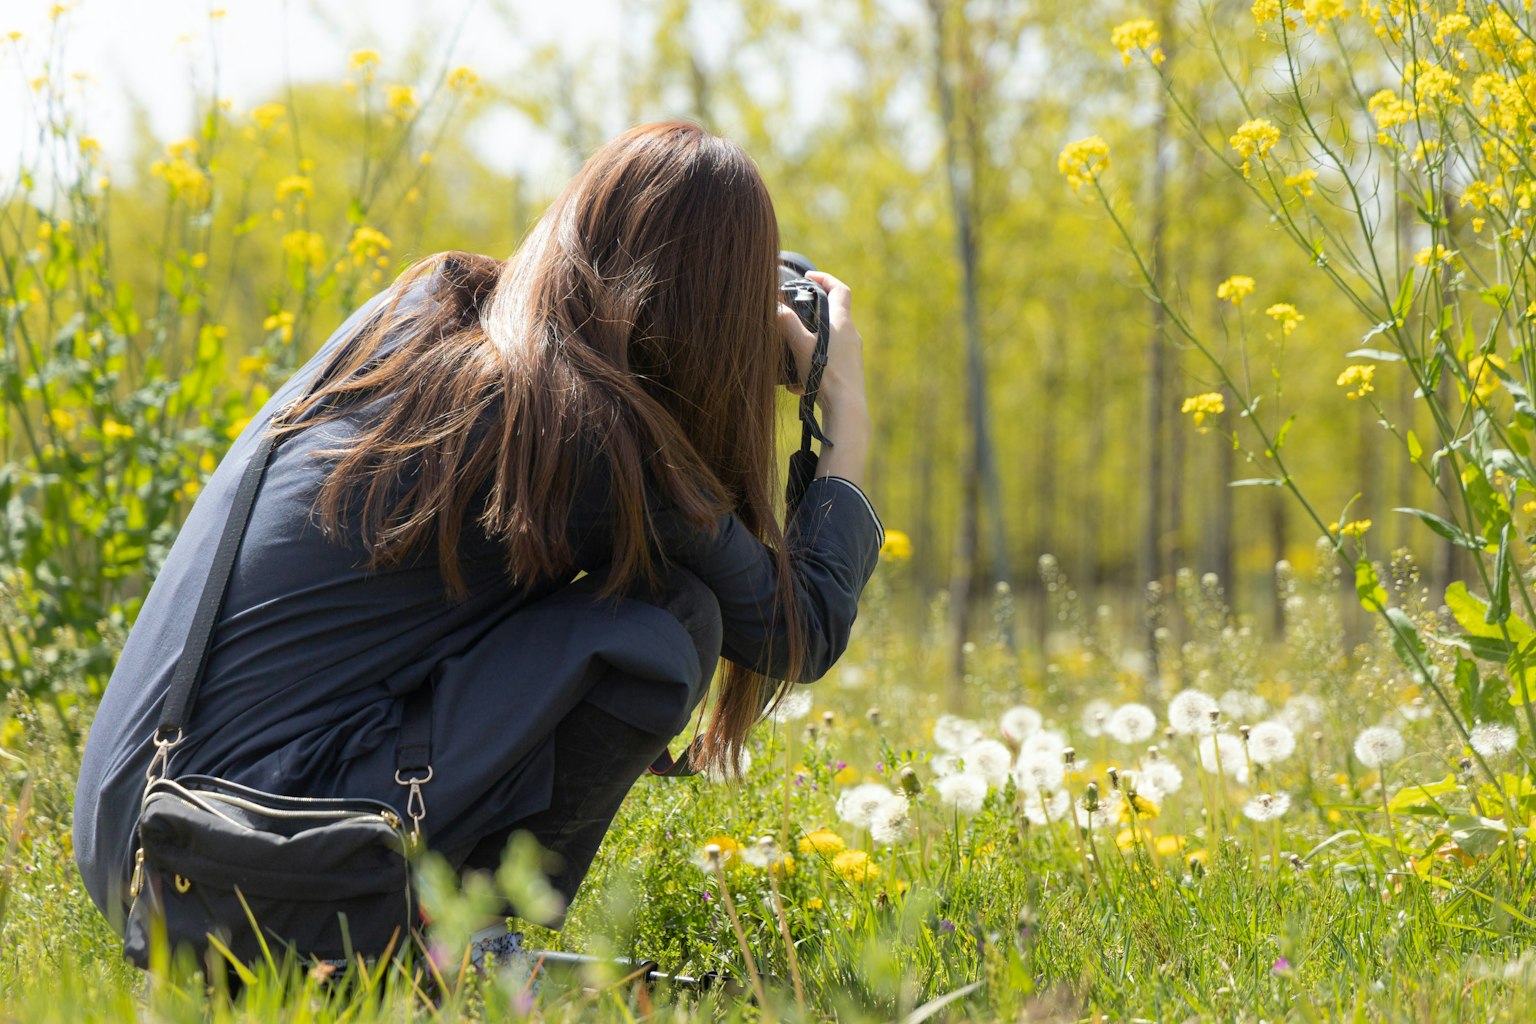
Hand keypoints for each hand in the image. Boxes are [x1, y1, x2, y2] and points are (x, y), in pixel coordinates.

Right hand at [776, 270, 866, 414]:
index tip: (810, 277)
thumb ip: (787, 324)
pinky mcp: (850, 371)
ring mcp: (852, 354)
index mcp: (842, 322)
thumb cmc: (826, 375)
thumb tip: (776, 307)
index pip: (839, 289)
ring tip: (791, 358)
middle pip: (833, 315)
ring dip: (809, 345)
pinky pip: (829, 361)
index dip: (825, 278)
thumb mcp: (801, 346)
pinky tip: (798, 384)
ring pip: (829, 341)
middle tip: (794, 318)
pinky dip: (814, 365)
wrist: (846, 408)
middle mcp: (851, 335)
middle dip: (812, 316)